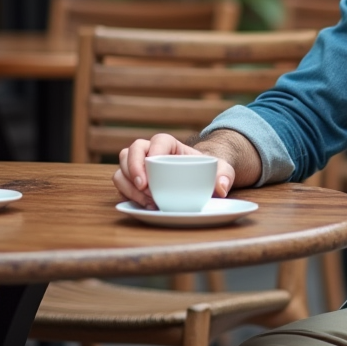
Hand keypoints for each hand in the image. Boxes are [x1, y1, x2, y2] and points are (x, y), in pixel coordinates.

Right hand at [113, 133, 236, 208]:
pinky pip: (122, 186)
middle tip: (144, 187)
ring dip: (129, 186)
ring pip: (121, 169)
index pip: (157, 140)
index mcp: (170, 144)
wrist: (198, 180)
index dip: (152, 151)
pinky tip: (146, 205)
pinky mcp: (134, 183)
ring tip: (148, 201)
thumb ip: (225, 175)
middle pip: (130, 152)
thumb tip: (222, 187)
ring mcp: (139, 168)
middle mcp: (150, 152)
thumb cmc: (207, 171)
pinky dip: (129, 195)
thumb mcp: (221, 170)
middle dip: (133, 168)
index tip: (153, 168)